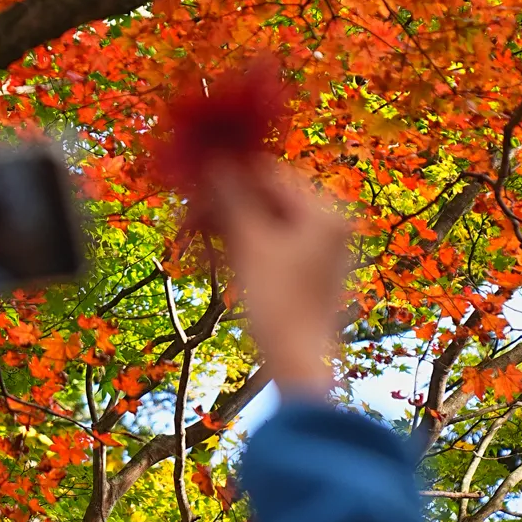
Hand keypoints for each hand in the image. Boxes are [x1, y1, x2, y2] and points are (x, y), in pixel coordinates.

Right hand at [201, 159, 350, 399]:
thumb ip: (232, 197)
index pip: (272, 176)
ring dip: (232, 222)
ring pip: (268, 223)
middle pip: (270, 200)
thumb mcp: (249, 243)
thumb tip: (214, 161)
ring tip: (196, 228)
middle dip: (229, 202)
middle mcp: (329, 225)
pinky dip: (246, 242)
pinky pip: (273, 244)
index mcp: (325, 212)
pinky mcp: (309, 270)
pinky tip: (215, 245)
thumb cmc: (277, 300)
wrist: (297, 361)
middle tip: (192, 207)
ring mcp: (321, 248)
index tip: (197, 176)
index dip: (232, 173)